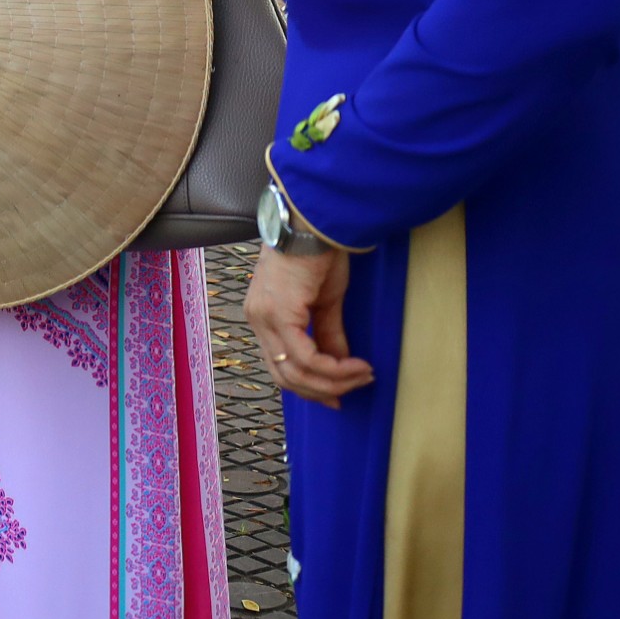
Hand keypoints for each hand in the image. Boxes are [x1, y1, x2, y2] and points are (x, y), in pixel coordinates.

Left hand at [244, 243, 373, 405]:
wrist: (314, 223)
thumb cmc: (317, 253)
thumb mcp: (324, 301)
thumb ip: (327, 335)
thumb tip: (339, 366)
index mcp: (263, 316)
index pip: (279, 366)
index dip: (310, 387)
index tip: (340, 395)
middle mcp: (256, 320)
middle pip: (285, 376)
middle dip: (323, 390)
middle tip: (356, 388)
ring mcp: (264, 318)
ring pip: (295, 372)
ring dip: (334, 381)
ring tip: (363, 375)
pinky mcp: (279, 315)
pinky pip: (306, 357)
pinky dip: (334, 369)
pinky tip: (357, 366)